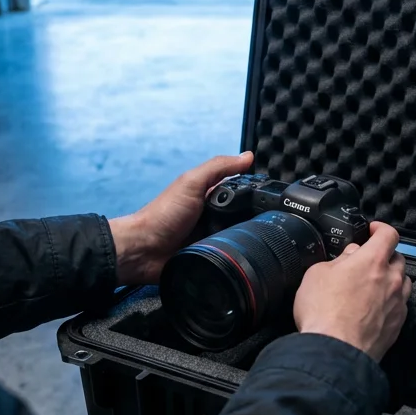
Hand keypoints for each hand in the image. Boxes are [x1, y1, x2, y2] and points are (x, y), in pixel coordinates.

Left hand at [109, 152, 253, 285]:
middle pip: (245, 217)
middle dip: (253, 220)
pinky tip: (239, 257)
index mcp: (210, 196)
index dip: (255, 192)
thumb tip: (247, 156)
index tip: (272, 197)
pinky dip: (233, 257)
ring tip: (250, 241)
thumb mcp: (192, 183)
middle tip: (262, 223)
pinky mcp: (210, 258)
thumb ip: (218, 168)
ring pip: (241, 238)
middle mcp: (213, 216)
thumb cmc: (162, 215)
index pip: (241, 192)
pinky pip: (230, 257)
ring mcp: (212, 238)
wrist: (143, 251)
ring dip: (244, 240)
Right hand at [293, 222, 411, 361]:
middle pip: (398, 258)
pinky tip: (374, 308)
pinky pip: (400, 305)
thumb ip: (338, 260)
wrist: (334, 351)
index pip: (388, 234)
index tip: (373, 231)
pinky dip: (390, 302)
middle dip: (384, 256)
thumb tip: (349, 255)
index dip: (380, 229)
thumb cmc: (324, 314)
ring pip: (402, 282)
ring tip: (372, 286)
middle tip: (367, 261)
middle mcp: (390, 280)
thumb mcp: (317, 274)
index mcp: (372, 261)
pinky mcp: (397, 325)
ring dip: (390, 279)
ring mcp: (397, 303)